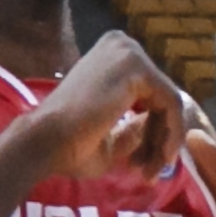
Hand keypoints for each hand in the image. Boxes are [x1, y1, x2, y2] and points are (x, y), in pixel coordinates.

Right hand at [27, 28, 190, 190]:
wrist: (44, 142)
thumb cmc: (69, 146)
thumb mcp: (113, 137)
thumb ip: (137, 128)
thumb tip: (163, 128)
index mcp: (113, 57)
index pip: (150, 95)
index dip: (154, 133)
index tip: (148, 164)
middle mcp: (122, 45)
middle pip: (161, 96)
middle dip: (160, 138)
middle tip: (151, 171)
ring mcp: (129, 51)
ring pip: (168, 101)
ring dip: (164, 140)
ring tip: (150, 171)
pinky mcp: (136, 65)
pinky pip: (171, 102)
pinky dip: (171, 133)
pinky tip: (160, 157)